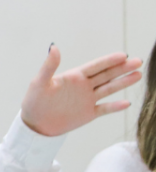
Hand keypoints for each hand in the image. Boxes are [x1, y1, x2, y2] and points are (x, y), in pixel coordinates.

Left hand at [20, 45, 142, 136]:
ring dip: (123, 82)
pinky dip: (115, 106)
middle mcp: (84, 86)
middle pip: (106, 75)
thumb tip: (54, 46)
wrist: (34, 125)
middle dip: (122, 68)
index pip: (95, 66)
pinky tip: (127, 102)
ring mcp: (87, 99)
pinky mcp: (88, 114)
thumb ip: (49, 66)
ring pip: (109, 89)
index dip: (109, 61)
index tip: (123, 55)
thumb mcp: (40, 83)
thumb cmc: (34, 101)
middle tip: (138, 61)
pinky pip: (105, 109)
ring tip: (138, 75)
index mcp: (74, 76)